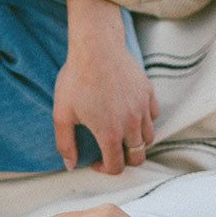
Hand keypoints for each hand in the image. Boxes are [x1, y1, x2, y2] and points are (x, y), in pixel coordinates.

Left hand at [54, 0, 158, 173]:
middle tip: (110, 152)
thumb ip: (65, 144)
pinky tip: (130, 115)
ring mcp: (143, 108)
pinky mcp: (148, 92)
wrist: (95, 46)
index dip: (105, 170)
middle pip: (138, 157)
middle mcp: (131, 124)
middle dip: (124, 160)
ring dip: (136, 143)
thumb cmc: (75, 79)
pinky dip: (145, 122)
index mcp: (110, 133)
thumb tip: (70, 165)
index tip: (95, 162)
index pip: (116, 167)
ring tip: (121, 135)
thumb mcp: (61, 114)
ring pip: (149, 138)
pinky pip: (153, 116)